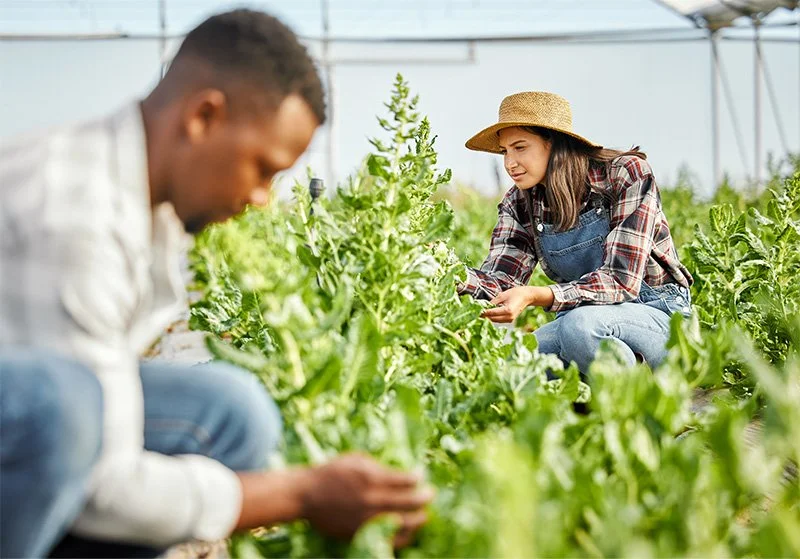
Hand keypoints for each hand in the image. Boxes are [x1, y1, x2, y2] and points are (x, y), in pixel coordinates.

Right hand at [298, 454, 433, 546]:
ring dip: (418, 518)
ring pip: (405, 525)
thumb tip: (401, 474)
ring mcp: (368, 520)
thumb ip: (380, 467)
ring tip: (422, 514)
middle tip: (430, 494)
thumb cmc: (332, 472)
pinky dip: (402, 535)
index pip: (409, 480)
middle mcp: (373, 500)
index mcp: (373, 478)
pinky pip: (390, 540)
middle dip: (426, 497)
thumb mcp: (356, 459)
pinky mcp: (361, 534)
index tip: (420, 475)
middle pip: (412, 503)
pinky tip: (406, 529)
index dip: (419, 477)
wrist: (306, 495)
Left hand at [481, 286, 553, 322]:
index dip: (482, 312)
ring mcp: (510, 320)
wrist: (527, 296)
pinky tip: (487, 314)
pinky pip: (498, 320)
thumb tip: (483, 305)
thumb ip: (493, 302)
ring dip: (487, 317)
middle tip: (474, 313)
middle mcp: (509, 317)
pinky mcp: (510, 320)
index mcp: (507, 310)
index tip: (475, 311)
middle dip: (483, 316)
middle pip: (492, 319)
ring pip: (495, 321)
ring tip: (479, 313)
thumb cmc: (516, 293)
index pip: (491, 313)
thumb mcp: (503, 295)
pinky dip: (492, 317)